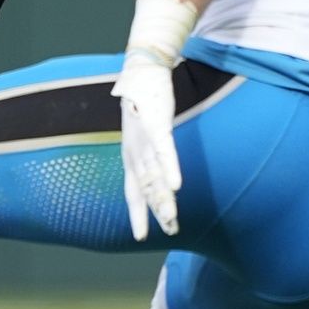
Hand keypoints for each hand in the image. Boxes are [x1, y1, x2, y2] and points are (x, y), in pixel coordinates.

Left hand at [112, 52, 180, 238]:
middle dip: (156, 212)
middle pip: (146, 188)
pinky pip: (165, 150)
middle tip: (170, 231)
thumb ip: (151, 155)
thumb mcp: (143, 134)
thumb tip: (160, 173)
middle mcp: (134, 151)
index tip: (141, 237)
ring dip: (164, 197)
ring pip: (155, 174)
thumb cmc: (143, 104)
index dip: (136, 214)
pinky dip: (170, 168)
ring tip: (171, 219)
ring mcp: (144, 138)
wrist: (142, 71)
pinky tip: (178, 185)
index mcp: (130, 156)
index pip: (132, 191)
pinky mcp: (157, 123)